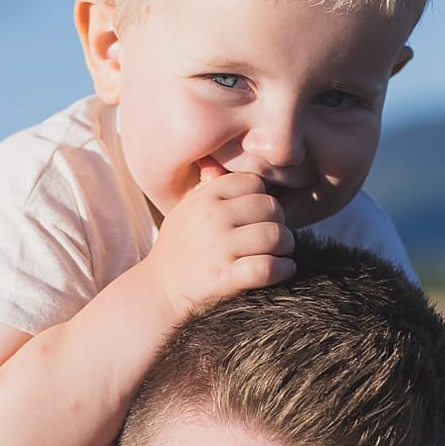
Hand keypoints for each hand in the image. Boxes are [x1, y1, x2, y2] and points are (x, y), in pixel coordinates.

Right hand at [144, 169, 293, 319]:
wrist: (159, 288)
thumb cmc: (181, 245)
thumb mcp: (188, 207)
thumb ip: (211, 184)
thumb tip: (227, 157)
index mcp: (205, 198)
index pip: (254, 182)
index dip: (263, 197)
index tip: (258, 214)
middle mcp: (212, 218)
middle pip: (271, 207)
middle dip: (279, 221)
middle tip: (272, 235)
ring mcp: (219, 248)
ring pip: (276, 235)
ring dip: (285, 246)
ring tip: (277, 252)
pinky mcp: (226, 277)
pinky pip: (269, 267)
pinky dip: (283, 269)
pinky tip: (281, 269)